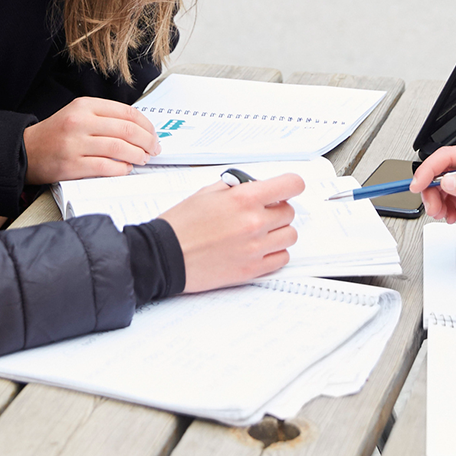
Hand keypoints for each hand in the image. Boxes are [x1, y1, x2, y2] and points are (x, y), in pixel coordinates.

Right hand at [23, 97, 160, 183]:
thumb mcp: (78, 114)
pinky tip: (126, 168)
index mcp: (84, 105)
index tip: (153, 134)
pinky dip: (121, 169)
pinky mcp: (71, 165)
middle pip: (126, 130)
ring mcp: (75, 144)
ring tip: (143, 159)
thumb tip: (139, 129)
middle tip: (154, 149)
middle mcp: (80, 122)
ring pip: (119, 148)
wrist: (25, 150)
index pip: (126, 112)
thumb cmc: (56, 134)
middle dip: (147, 141)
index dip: (146, 125)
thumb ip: (105, 118)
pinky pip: (105, 167)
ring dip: (138, 155)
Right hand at [159, 173, 303, 291]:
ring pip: (290, 236)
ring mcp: (255, 248)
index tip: (287, 189)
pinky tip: (259, 248)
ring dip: (278, 232)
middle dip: (277, 210)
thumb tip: (256, 186)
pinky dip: (274, 253)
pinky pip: (282, 258)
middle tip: (261, 212)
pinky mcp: (252, 270)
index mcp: (244, 199)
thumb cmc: (180, 225)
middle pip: (289, 212)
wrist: (164, 256)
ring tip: (260, 232)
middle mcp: (254, 222)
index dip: (291, 185)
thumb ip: (237, 188)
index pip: (291, 185)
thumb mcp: (207, 193)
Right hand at [412, 144, 455, 222]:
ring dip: (438, 200)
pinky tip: (450, 215)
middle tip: (433, 209)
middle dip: (433, 191)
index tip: (417, 185)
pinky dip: (446, 204)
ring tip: (443, 215)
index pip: (447, 156)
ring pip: (443, 183)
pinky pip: (451, 191)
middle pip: (442, 170)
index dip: (428, 170)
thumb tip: (447, 181)